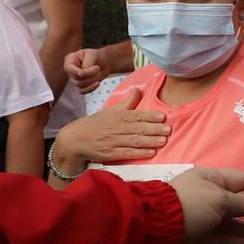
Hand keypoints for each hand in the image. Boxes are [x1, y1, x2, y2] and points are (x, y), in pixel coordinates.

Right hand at [50, 88, 168, 176]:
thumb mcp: (110, 110)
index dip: (150, 116)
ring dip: (150, 141)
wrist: (75, 139)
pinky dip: (139, 153)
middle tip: (168, 129)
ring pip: (134, 141)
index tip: (162, 117)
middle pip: (137, 128)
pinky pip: (127, 153)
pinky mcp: (111, 154)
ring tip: (164, 140)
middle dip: (154, 129)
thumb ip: (127, 102)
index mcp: (117, 116)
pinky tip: (151, 153)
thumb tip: (138, 89)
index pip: (136, 115)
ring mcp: (113, 141)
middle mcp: (116, 128)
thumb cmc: (96, 124)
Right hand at [63, 46, 104, 92]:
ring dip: (92, 81)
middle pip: (76, 79)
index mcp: (69, 60)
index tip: (97, 68)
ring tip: (99, 73)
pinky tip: (98, 83)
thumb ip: (87, 63)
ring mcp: (74, 78)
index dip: (83, 72)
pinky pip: (82, 91)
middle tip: (99, 68)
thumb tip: (83, 74)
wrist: (104, 61)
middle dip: (90, 76)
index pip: (70, 69)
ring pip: (79, 85)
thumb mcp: (93, 54)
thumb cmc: (97, 56)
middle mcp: (70, 70)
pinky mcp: (80, 85)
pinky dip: (90, 89)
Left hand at [167, 166, 243, 243]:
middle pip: (243, 204)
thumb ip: (241, 201)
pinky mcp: (205, 241)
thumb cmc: (189, 206)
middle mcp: (212, 199)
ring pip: (238, 224)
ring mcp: (208, 221)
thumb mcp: (217, 198)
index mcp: (212, 181)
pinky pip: (230, 241)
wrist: (155, 232)